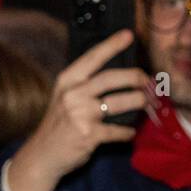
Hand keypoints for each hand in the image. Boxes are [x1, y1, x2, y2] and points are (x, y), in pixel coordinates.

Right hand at [7, 29, 149, 190]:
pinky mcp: (89, 135)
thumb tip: (118, 75)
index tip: (129, 35)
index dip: (112, 45)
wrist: (42, 156)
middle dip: (135, 77)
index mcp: (67, 81)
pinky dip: (127, 132)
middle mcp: (73, 94)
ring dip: (138, 102)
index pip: (92, 57)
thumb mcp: (64, 98)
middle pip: (111, 78)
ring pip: (119, 102)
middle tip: (147, 81)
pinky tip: (130, 133)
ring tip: (145, 103)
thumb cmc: (58, 125)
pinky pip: (118, 130)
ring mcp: (80, 114)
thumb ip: (85, 86)